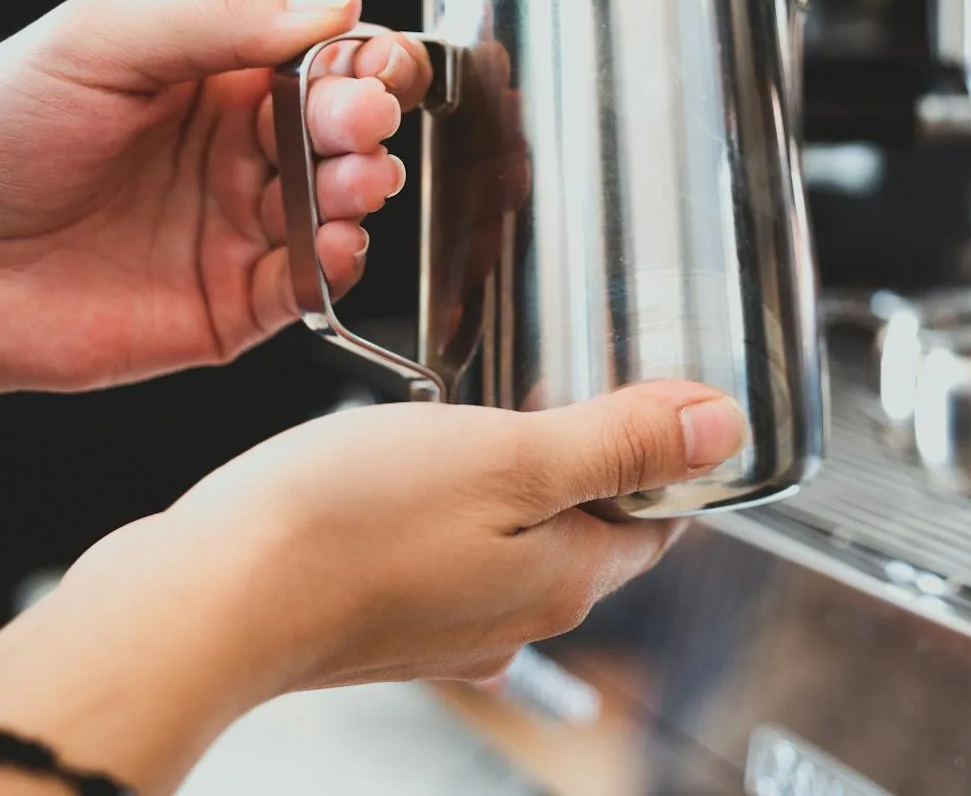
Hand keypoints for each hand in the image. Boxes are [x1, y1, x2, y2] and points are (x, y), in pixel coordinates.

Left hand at [0, 0, 430, 390]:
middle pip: (346, 134)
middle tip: (357, 121)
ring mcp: (239, 229)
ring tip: (351, 181)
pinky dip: (338, 264)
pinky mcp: (232, 304)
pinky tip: (334, 241)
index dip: (368, 61)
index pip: (326, 63)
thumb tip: (337, 0)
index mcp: (218, 83)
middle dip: (367, 124)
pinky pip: (310, 285)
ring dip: (363, 189)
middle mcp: (240, 155)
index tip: (378, 64)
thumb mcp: (99, 42)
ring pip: (341, 207)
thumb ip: (221, 18)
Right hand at [0, 381, 747, 794]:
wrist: (203, 602)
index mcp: (569, 579)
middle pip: (590, 530)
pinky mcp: (380, 621)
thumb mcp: (513, 456)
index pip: (660, 519)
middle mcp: (516, 616)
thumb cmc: (347, 525)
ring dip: (512, 485)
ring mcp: (446, 626)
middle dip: (589, 462)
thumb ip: (621, 442)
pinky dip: (445, 516)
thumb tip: (723, 429)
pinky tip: (412, 477)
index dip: (666, 454)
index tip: (657, 399)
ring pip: (513, 542)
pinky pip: (442, 560)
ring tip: (482, 418)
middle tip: (564, 389)